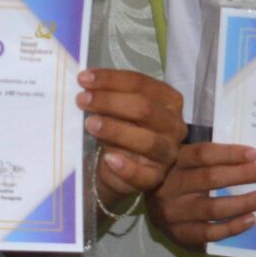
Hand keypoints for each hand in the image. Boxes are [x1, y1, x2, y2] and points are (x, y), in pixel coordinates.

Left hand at [79, 69, 187, 205]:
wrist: (120, 168)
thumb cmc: (121, 129)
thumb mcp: (118, 110)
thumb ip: (110, 97)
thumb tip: (87, 85)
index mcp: (168, 100)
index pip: (141, 84)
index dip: (111, 80)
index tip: (83, 79)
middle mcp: (173, 125)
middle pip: (145, 109)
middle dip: (110, 102)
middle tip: (82, 100)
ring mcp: (167, 153)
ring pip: (146, 141)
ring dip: (116, 130)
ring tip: (90, 124)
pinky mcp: (155, 178)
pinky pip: (142, 174)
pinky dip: (125, 166)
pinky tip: (108, 159)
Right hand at [152, 140, 255, 245]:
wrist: (153, 210)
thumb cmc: (178, 180)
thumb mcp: (185, 162)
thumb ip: (209, 158)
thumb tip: (251, 156)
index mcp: (173, 162)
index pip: (203, 154)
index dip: (229, 153)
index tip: (254, 154)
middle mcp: (170, 186)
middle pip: (210, 178)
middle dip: (243, 175)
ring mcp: (174, 212)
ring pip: (213, 207)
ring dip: (245, 201)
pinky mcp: (180, 234)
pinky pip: (211, 232)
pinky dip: (233, 226)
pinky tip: (252, 219)